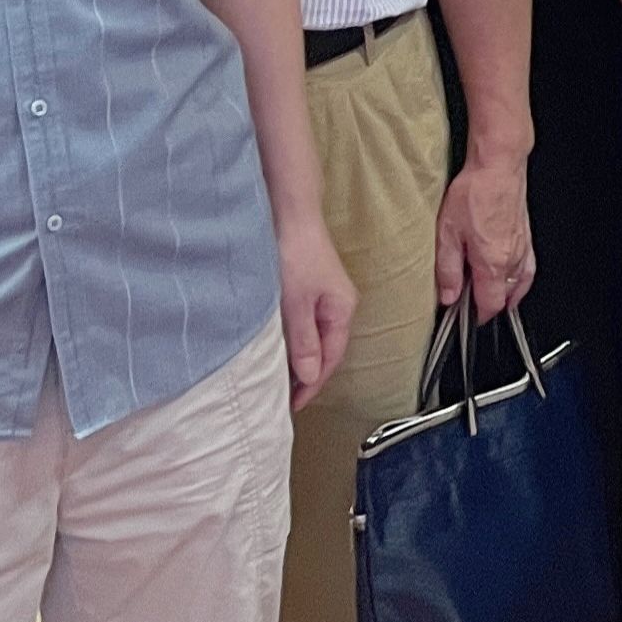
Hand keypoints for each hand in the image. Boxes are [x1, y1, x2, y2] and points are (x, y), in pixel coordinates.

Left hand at [279, 217, 356, 408]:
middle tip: (284, 399)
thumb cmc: (294, 254)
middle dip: (308, 376)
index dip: (312, 384)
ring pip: (314, 338)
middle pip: (326, 350)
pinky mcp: (309, 289)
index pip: (331, 358)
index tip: (292, 405)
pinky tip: (279, 347)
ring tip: (279, 379)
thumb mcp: (295, 303)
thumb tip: (309, 376)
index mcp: (342, 311)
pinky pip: (305, 325)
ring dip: (300, 359)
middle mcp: (338, 306)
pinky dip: (294, 341)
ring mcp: (324, 297)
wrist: (288, 216)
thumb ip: (303, 341)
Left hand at [434, 154, 535, 319]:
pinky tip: (514, 277)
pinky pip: (529, 268)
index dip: (479, 316)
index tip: (468, 318)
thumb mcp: (447, 234)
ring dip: (507, 293)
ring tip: (493, 296)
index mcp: (493, 263)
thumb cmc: (475, 193)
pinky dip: (521, 279)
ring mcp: (523, 247)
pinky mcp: (527, 235)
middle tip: (473, 305)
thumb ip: (447, 270)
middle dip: (492, 305)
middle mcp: (513, 259)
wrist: (499, 166)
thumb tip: (447, 296)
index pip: (491, 304)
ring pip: (520, 284)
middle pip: (507, 297)